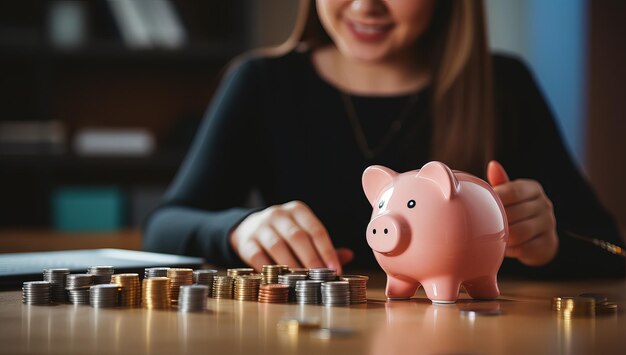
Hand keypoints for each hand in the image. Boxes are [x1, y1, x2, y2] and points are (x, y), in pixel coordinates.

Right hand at [229, 200, 353, 272]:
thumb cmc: (284, 234)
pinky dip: (270, 270)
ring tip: (303, 282)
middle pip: (298, 237)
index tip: (335, 270)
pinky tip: (279, 281)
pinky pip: (258, 257)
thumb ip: (322, 245)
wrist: (247, 228)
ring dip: (292, 266)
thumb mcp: (303, 232)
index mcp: (297, 210)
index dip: (327, 251)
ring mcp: (260, 227)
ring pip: (278, 246)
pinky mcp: (245, 241)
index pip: (316, 229)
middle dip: (312, 260)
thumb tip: (349, 256)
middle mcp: (278, 215)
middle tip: (322, 278)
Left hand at [487, 161, 558, 265]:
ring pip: (519, 233)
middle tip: (480, 226)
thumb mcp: (509, 194)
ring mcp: (549, 225)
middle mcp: (545, 205)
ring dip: (501, 237)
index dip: (495, 200)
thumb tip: (493, 165)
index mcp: (533, 189)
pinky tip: (502, 248)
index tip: (481, 206)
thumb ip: (500, 182)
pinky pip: (524, 249)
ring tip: (490, 237)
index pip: (513, 191)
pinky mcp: (548, 244)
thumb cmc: (515, 210)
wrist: (536, 236)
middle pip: (514, 214)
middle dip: (495, 221)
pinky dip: (510, 250)